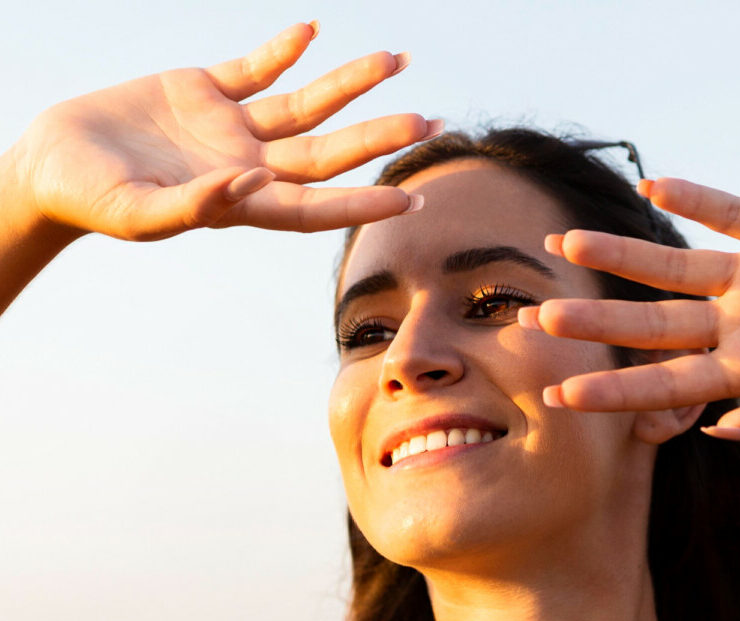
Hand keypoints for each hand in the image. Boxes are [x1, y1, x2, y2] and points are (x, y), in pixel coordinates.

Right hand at [10, 23, 435, 241]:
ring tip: (395, 60)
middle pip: (327, 152)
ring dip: (349, 84)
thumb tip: (251, 186)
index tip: (410, 199)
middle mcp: (247, 166)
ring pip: (305, 104)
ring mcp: (230, 127)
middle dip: (377, 137)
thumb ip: (194, 205)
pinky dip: (283, 50)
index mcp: (239, 204)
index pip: (315, 207)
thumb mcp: (136, 211)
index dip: (361, 204)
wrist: (51, 160)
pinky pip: (256, 68)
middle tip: (429, 123)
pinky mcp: (205, 89)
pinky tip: (311, 31)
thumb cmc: (89, 198)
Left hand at [519, 178, 739, 453]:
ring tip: (566, 244)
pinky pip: (728, 210)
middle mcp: (734, 323)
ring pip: (672, 265)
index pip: (665, 382)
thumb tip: (724, 433)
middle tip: (539, 320)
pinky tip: (651, 184)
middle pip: (650, 324)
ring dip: (621, 255)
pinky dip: (695, 195)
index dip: (614, 391)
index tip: (560, 396)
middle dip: (597, 323)